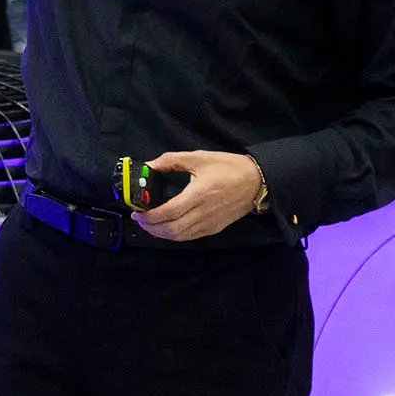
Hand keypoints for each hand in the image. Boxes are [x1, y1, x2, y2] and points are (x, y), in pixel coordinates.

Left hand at [134, 151, 268, 241]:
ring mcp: (209, 223)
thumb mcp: (199, 158)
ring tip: (150, 225)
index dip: (149, 216)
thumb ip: (171, 160)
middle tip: (140, 220)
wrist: (258, 181)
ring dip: (161, 234)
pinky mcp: (215, 228)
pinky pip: (191, 237)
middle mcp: (203, 213)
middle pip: (171, 229)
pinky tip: (168, 228)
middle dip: (151, 228)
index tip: (136, 212)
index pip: (167, 212)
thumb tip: (150, 165)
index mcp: (197, 195)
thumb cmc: (229, 168)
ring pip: (180, 237)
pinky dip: (176, 235)